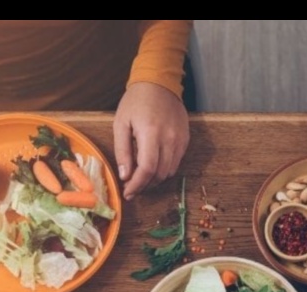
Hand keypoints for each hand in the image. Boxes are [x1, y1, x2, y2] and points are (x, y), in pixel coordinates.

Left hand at [113, 82, 188, 200]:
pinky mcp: (185, 140)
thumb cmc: (136, 101)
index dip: (137, 185)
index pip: (147, 169)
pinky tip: (153, 166)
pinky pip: (176, 163)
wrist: (159, 83)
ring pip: (169, 172)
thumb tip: (125, 176)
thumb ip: (122, 151)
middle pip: (159, 175)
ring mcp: (180, 140)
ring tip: (141, 179)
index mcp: (150, 133)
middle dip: (145, 186)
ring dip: (154, 180)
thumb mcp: (121, 123)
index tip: (128, 193)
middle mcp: (169, 138)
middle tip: (132, 188)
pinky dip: (163, 170)